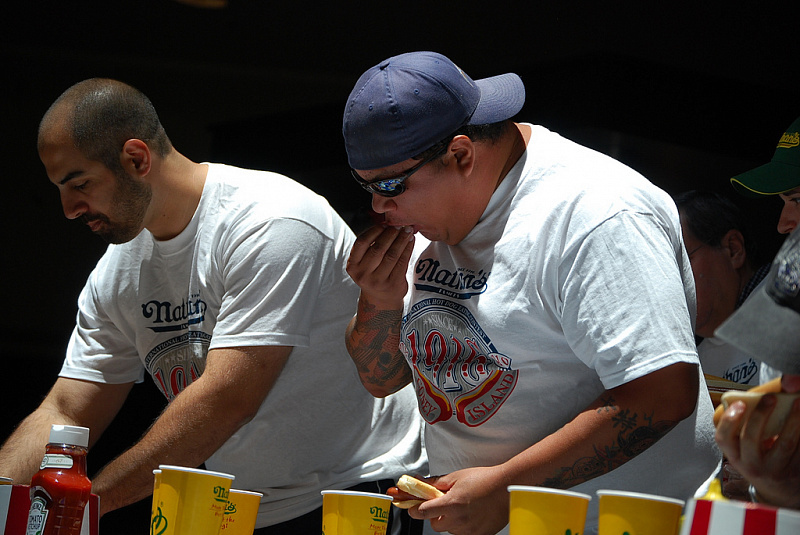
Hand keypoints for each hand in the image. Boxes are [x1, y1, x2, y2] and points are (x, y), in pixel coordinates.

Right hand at [346, 225, 414, 306]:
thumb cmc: (373, 274)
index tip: (385, 224)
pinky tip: (411, 242)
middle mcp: (363, 274)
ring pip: (392, 255)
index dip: (374, 230)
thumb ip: (371, 246)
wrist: (381, 299)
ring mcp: (377, 281)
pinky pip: (402, 262)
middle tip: (399, 226)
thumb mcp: (365, 263)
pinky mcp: (392, 284)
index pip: (362, 242)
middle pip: (378, 248)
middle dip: (391, 234)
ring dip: (401, 240)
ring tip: (407, 231)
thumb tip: (387, 222)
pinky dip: (408, 249)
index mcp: (353, 265)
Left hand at [410, 467, 509, 534]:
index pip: (423, 512)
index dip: (414, 509)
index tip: (411, 507)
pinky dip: (463, 526)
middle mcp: (459, 520)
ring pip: (449, 530)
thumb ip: (435, 483)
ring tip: (462, 507)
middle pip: (435, 525)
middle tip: (444, 504)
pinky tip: (471, 513)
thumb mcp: (456, 477)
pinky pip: (463, 533)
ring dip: (450, 521)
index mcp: (451, 504)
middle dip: (435, 515)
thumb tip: (418, 482)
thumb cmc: (484, 479)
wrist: (507, 486)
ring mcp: (469, 530)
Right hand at [715, 393, 799, 508]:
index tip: (740, 404)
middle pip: (751, 438)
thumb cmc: (760, 463)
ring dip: (791, 421)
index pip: (723, 438)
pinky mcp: (794, 472)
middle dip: (760, 414)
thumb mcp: (745, 453)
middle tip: (770, 397)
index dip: (729, 421)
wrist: (780, 491)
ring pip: (783, 444)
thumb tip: (757, 400)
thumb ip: (745, 432)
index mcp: (735, 457)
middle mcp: (751, 466)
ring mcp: (774, 470)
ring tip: (796, 403)